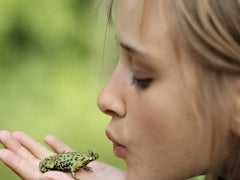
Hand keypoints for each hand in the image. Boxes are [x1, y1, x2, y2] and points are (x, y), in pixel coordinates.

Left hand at [0, 130, 125, 179]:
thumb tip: (44, 176)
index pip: (33, 173)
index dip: (17, 162)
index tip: (2, 151)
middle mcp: (63, 176)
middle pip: (35, 162)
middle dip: (18, 148)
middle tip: (2, 134)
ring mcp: (72, 170)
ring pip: (48, 156)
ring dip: (32, 145)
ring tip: (17, 134)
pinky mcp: (83, 165)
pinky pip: (67, 154)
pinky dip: (57, 146)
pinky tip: (48, 138)